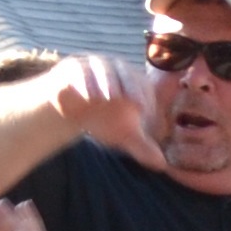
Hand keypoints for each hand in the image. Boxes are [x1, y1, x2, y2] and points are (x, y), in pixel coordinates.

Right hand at [44, 52, 171, 172]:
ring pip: (102, 68)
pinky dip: (84, 83)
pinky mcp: (73, 67)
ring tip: (109, 98)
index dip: (145, 96)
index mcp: (131, 79)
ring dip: (107, 81)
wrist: (69, 110)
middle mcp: (113, 67)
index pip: (142, 83)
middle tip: (134, 103)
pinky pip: (79, 71)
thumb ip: (141, 146)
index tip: (144, 112)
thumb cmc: (102, 118)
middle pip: (125, 71)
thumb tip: (162, 165)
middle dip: (130, 85)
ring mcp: (92, 65)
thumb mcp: (122, 135)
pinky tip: (87, 97)